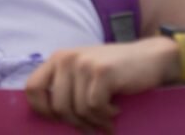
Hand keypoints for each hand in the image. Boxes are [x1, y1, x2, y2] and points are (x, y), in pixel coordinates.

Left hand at [25, 37, 178, 131]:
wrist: (151, 57)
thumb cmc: (116, 72)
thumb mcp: (84, 74)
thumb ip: (66, 88)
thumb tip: (52, 118)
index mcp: (57, 59)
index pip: (32, 88)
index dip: (42, 110)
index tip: (60, 121)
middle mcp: (66, 59)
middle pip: (57, 106)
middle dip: (76, 123)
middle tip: (92, 127)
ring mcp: (84, 64)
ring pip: (78, 109)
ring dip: (94, 121)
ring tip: (107, 118)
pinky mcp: (102, 72)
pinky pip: (95, 107)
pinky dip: (106, 115)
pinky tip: (116, 109)